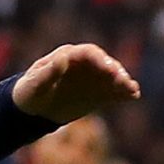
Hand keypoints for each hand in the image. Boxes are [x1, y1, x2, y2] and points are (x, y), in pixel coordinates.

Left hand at [11, 44, 139, 123]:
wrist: (33, 110)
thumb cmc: (30, 93)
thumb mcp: (34, 85)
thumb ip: (48, 72)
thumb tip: (64, 57)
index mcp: (69, 56)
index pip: (89, 53)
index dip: (99, 60)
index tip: (108, 69)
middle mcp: (85, 64)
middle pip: (104, 63)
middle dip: (115, 71)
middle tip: (122, 81)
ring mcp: (93, 78)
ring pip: (112, 77)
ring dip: (123, 82)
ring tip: (131, 90)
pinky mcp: (98, 93)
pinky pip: (112, 92)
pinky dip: (123, 93)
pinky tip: (133, 97)